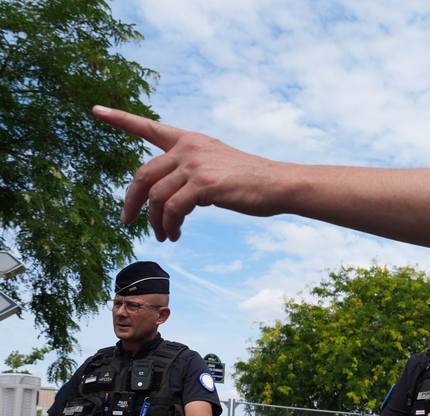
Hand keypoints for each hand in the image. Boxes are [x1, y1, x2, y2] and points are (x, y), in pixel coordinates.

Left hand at [91, 106, 278, 241]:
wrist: (279, 184)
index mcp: (191, 140)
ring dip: (155, 222)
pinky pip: (172, 209)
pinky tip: (175, 234)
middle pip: (143, 174)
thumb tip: (171, 193)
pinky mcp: (203, 185)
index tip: (96, 111)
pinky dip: (170, 225)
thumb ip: (192, 169)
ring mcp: (195, 165)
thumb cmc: (252, 180)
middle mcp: (189, 148)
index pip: (149, 127)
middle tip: (126, 222)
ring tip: (163, 236)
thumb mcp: (218, 164)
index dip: (121, 119)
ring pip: (156, 196)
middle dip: (131, 201)